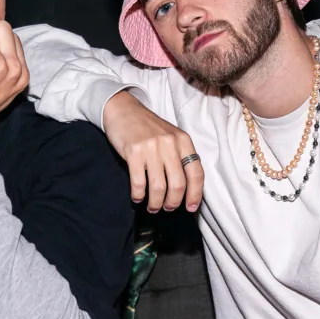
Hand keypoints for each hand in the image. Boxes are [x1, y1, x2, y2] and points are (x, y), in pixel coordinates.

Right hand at [102, 91, 203, 213]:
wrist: (123, 110)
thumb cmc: (147, 128)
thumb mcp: (170, 137)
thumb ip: (180, 156)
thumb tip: (187, 188)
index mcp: (183, 141)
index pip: (196, 173)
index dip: (195, 194)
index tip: (191, 207)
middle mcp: (170, 143)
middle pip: (178, 184)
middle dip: (173, 202)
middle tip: (168, 208)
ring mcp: (151, 147)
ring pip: (159, 187)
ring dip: (156, 203)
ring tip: (152, 207)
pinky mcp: (133, 152)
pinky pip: (139, 182)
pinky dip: (138, 195)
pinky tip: (137, 197)